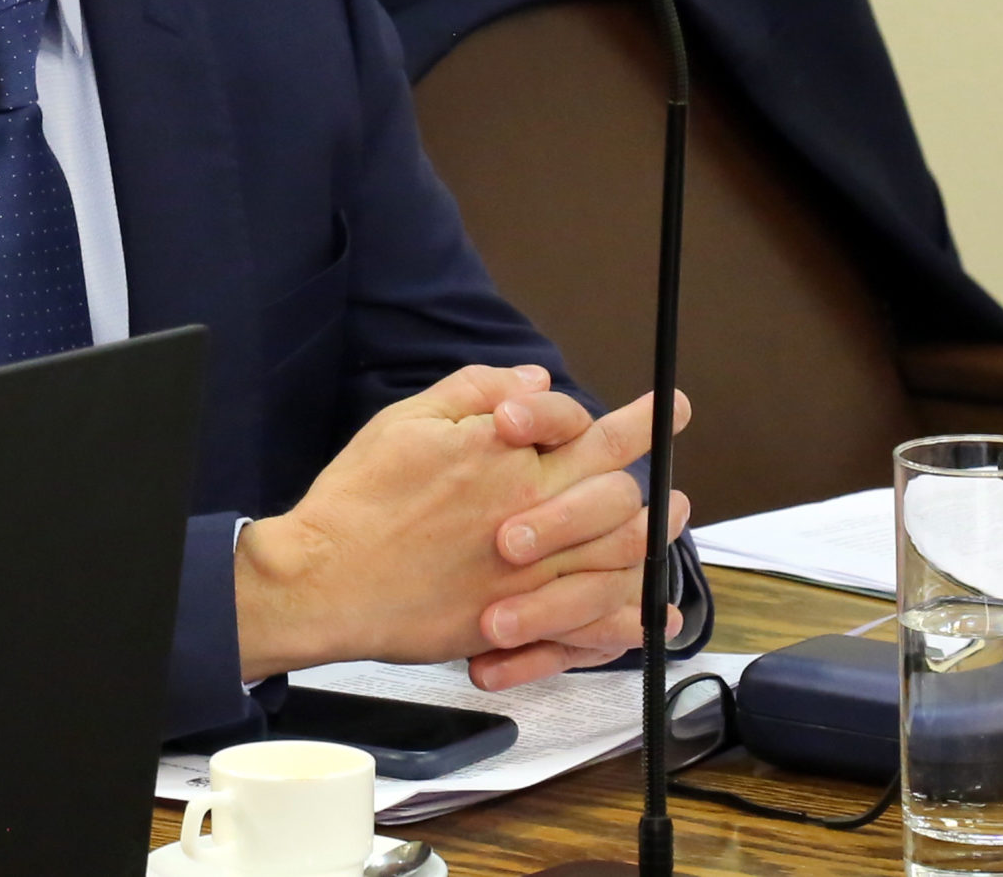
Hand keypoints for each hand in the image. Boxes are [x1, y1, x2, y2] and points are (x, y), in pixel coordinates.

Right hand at [231, 364, 686, 679]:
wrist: (324, 579)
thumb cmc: (359, 498)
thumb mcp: (409, 419)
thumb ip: (478, 392)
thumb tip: (535, 381)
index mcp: (507, 457)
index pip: (591, 427)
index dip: (639, 416)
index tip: (666, 407)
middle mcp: (530, 511)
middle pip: (621, 491)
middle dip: (657, 477)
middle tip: (678, 479)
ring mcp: (530, 572)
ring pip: (621, 553)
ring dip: (656, 538)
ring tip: (669, 525)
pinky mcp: (517, 620)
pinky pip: (594, 620)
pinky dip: (628, 615)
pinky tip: (646, 611)